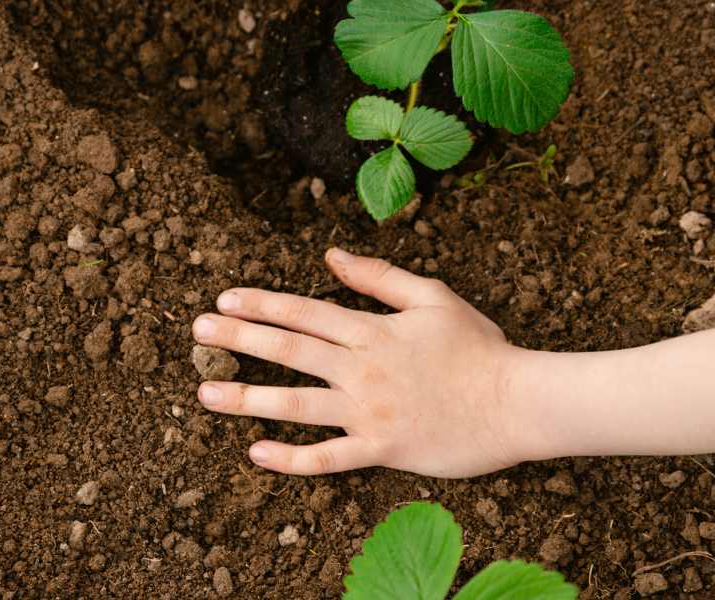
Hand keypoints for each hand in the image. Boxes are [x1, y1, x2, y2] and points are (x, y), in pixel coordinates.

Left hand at [192, 248, 533, 477]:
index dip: (261, 305)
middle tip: (197, 333)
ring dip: (247, 399)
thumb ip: (379, 277)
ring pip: (296, 405)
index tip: (223, 300)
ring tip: (205, 395)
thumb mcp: (433, 298)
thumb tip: (331, 256)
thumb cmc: (480, 348)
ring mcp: (369, 412)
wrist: (517, 402)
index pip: (305, 312)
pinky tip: (256, 453)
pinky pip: (327, 458)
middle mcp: (363, 369)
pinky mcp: (382, 450)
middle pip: (289, 351)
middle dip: (239, 340)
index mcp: (373, 330)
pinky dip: (290, 458)